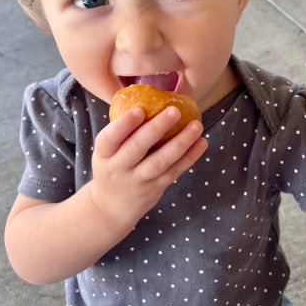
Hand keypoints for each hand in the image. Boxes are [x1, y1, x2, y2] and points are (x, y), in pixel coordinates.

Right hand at [89, 105, 206, 233]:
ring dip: (180, 142)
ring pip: (160, 161)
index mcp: (103, 154)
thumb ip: (122, 133)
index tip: (140, 110)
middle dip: (157, 128)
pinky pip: (174, 171)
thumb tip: (149, 98)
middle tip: (174, 110)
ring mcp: (137, 180)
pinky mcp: (155, 188)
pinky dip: (189, 157)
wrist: (111, 208)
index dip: (124, 125)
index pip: (109, 138)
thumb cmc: (112, 168)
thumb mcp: (106, 153)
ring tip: (196, 125)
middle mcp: (118, 168)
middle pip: (137, 147)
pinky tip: (201, 142)